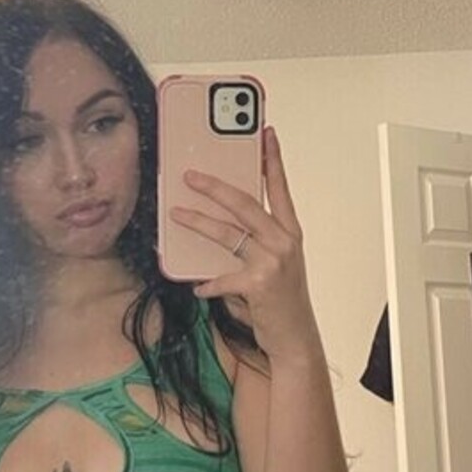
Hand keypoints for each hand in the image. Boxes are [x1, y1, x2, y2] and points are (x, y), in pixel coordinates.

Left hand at [170, 128, 321, 363]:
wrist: (295, 337)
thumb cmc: (281, 299)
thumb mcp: (273, 264)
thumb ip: (252, 243)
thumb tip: (216, 225)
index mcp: (289, 231)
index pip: (280, 188)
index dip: (272, 159)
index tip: (265, 134)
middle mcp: (284, 241)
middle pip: (246, 203)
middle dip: (215, 186)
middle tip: (191, 175)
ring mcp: (274, 261)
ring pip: (228, 233)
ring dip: (198, 222)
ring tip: (176, 214)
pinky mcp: (260, 284)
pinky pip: (222, 277)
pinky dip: (207, 284)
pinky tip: (198, 288)